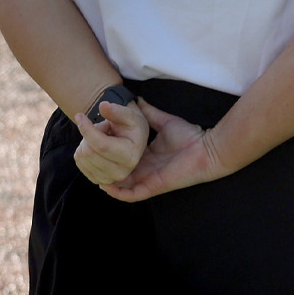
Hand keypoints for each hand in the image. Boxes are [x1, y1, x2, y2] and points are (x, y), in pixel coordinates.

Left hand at [69, 98, 148, 185]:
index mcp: (130, 156)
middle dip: (89, 134)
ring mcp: (108, 179)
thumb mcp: (129, 115)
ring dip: (86, 142)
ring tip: (100, 137)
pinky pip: (79, 162)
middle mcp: (121, 173)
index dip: (87, 129)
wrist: (132, 140)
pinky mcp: (97, 180)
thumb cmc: (131, 126)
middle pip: (88, 152)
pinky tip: (95, 147)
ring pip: (81, 157)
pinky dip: (83, 151)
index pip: (101, 145)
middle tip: (101, 128)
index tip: (79, 115)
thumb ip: (117, 110)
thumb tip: (103, 106)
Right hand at [102, 99, 234, 201]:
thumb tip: (138, 99)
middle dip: (102, 168)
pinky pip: (131, 195)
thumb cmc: (191, 136)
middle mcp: (145, 170)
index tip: (91, 146)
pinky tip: (105, 185)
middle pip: (118, 172)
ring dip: (106, 180)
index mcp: (147, 157)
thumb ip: (149, 113)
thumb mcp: (164, 122)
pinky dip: (118, 192)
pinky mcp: (153, 187)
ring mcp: (148, 180)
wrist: (208, 148)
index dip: (107, 154)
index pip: (122, 159)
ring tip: (89, 173)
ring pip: (121, 186)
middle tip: (85, 161)